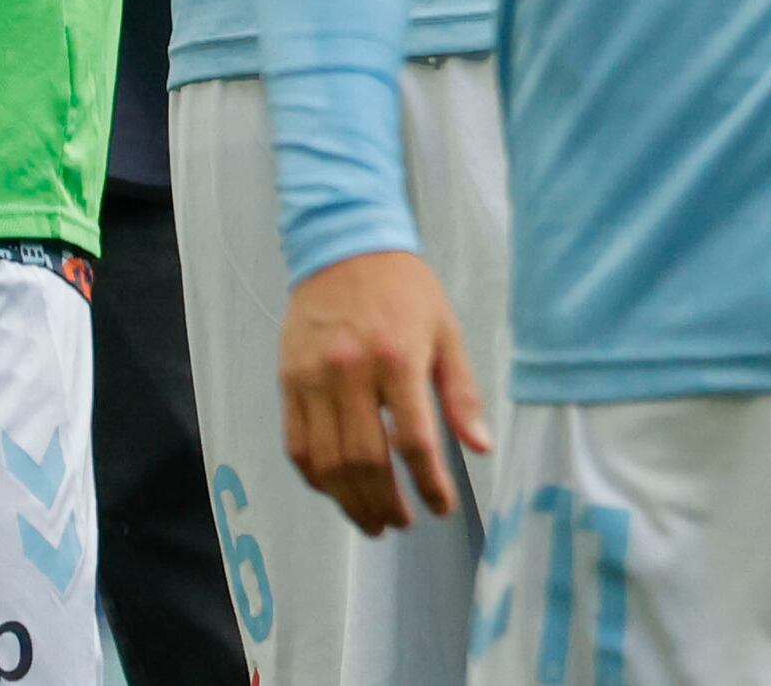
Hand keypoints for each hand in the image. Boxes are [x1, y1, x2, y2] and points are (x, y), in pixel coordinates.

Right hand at [279, 250, 490, 532]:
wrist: (345, 247)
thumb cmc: (404, 289)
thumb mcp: (446, 331)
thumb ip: (462, 393)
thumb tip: (481, 446)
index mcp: (399, 359)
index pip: (414, 440)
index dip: (429, 483)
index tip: (441, 507)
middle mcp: (352, 372)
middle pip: (364, 460)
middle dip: (384, 502)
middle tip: (399, 524)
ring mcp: (314, 379)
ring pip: (326, 461)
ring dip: (348, 501)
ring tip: (370, 520)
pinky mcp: (288, 381)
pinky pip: (297, 444)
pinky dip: (316, 477)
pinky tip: (335, 490)